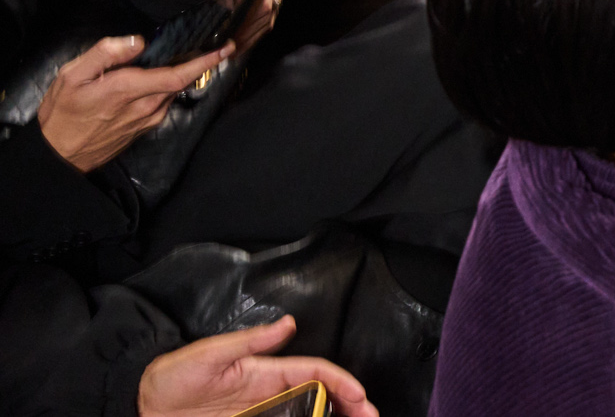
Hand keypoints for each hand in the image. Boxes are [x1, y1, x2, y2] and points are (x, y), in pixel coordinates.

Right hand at [35, 34, 232, 172]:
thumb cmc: (62, 113)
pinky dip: (167, 87)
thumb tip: (138, 41)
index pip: (178, 74)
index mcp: (128, 90)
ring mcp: (146, 119)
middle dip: (197, 62)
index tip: (226, 47)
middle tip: (206, 41)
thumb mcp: (71, 76)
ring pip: (172, 91)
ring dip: (180, 74)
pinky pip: (163, 102)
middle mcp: (144, 106)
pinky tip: (156, 78)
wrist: (58, 154)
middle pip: (181, 81)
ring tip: (179, 55)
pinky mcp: (144, 128)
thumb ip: (105, 53)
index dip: (206, 61)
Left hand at [137, 317, 378, 416]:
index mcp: (265, 372)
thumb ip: (250, 342)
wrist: (137, 406)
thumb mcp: (208, 355)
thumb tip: (290, 324)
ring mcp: (258, 416)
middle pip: (318, 399)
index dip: (342, 382)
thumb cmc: (171, 376)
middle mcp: (268, 396)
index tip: (361, 398)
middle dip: (349, 406)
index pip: (314, 372)